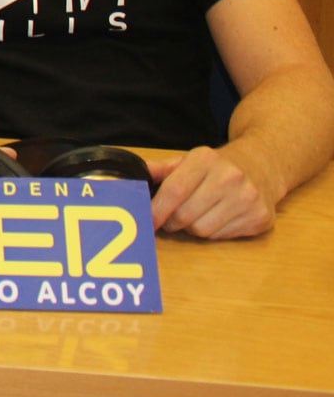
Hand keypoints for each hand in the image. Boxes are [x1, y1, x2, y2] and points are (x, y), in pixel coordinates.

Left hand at [149, 146, 280, 239]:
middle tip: (170, 219)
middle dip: (171, 221)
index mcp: (206, 160)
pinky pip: (222, 237)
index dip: (157, 210)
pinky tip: (216, 218)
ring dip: (192, 228)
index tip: (146, 220)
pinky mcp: (260, 217)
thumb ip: (161, 169)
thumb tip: (133, 176)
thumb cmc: (218, 166)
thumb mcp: (189, 160)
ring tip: (196, 215)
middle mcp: (230, 177)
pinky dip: (212, 232)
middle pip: (185, 215)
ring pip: (202, 231)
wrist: (263, 165)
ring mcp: (248, 198)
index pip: (174, 191)